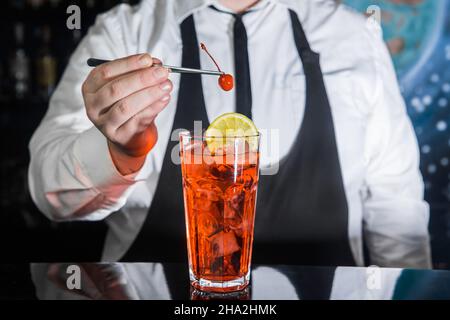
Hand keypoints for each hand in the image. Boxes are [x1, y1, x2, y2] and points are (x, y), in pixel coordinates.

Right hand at [81, 53, 172, 174]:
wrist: (126, 132)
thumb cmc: (125, 102)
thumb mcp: (127, 85)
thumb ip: (138, 72)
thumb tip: (155, 65)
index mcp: (91, 87)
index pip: (106, 72)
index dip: (128, 64)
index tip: (148, 59)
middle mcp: (93, 105)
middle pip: (115, 90)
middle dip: (142, 79)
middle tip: (162, 72)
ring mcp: (104, 123)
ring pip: (126, 107)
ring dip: (149, 94)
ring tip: (166, 85)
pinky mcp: (119, 136)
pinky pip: (138, 120)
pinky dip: (154, 108)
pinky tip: (164, 98)